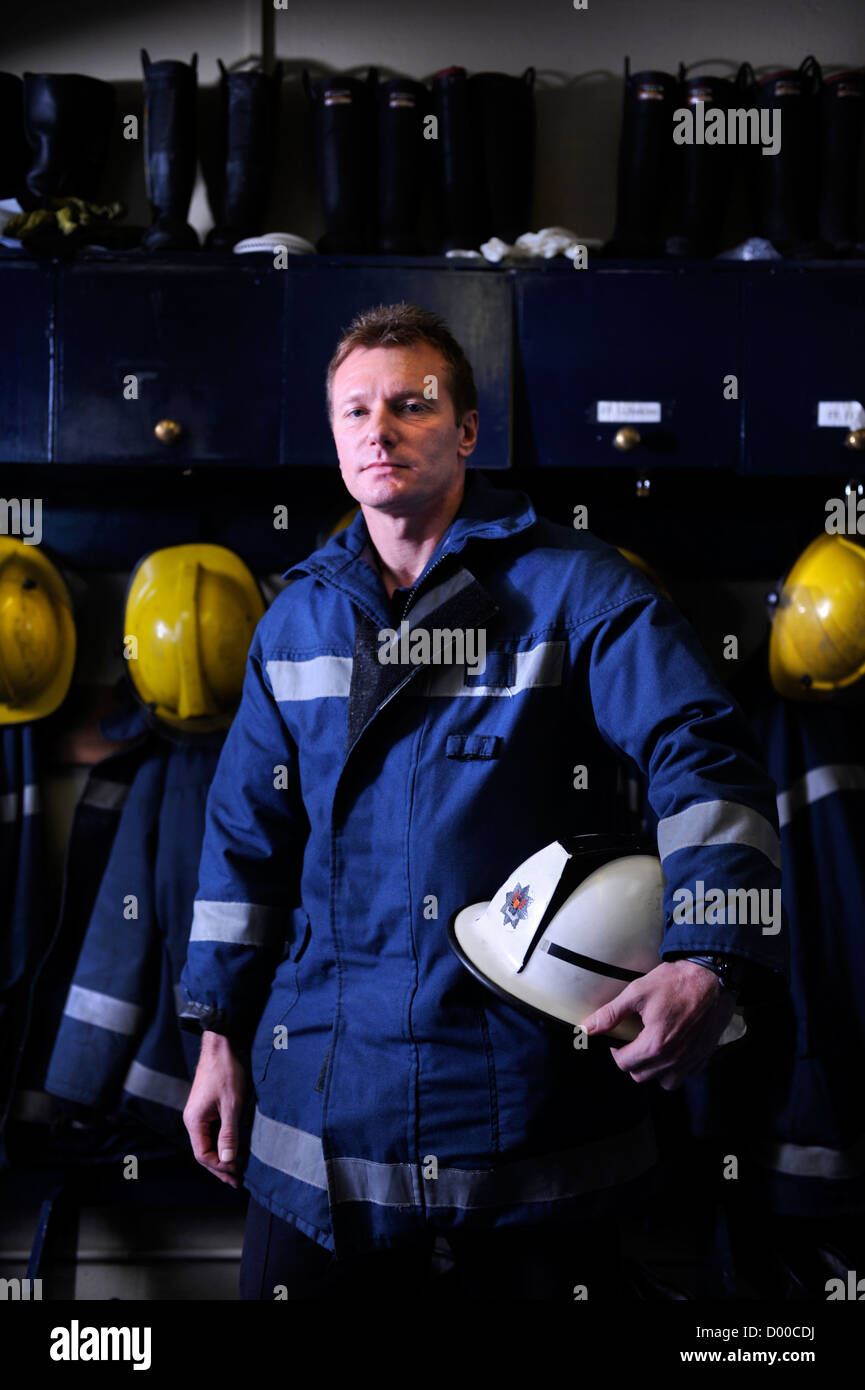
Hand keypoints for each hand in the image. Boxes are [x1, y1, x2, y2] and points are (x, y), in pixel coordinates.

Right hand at [183, 1030, 247, 1187]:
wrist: (221, 1046)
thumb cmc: (225, 1072)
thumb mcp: (232, 1105)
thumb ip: (229, 1134)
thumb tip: (228, 1160)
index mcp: (194, 1121)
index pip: (203, 1155)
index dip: (220, 1167)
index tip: (236, 1173)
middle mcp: (193, 1120)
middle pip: (204, 1152)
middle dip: (220, 1167)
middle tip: (237, 1180)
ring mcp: (198, 1114)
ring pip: (208, 1142)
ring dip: (221, 1156)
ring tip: (236, 1170)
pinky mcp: (206, 1108)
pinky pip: (211, 1132)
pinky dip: (222, 1143)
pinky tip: (232, 1148)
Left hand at [579, 959, 736, 1090]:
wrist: (712, 976)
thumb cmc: (676, 982)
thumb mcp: (637, 992)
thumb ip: (611, 1014)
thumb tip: (587, 1027)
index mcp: (655, 1044)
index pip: (624, 1063)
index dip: (615, 1051)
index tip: (618, 1039)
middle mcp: (674, 1058)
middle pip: (641, 1076)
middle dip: (632, 1061)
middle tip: (633, 1041)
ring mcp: (691, 1059)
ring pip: (665, 1082)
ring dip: (654, 1070)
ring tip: (651, 1049)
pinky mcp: (705, 1056)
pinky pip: (685, 1075)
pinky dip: (675, 1069)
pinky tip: (672, 1050)